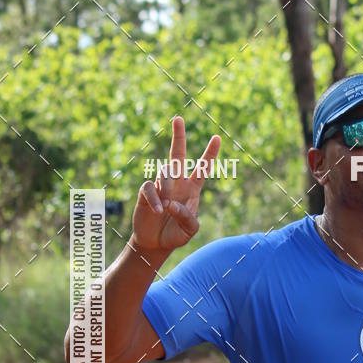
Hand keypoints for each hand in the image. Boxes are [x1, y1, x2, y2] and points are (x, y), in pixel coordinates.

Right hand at [131, 116, 220, 252]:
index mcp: (192, 189)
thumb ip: (186, 217)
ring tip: (166, 209)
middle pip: (177, 155)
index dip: (210, 154)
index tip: (217, 138)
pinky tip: (158, 210)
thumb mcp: (190, 230)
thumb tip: (172, 203)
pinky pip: (149, 187)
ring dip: (166, 190)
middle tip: (178, 119)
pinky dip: (155, 198)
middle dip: (178, 136)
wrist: (156, 244)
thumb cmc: (176, 234)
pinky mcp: (145, 192)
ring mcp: (160, 186)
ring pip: (164, 174)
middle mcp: (176, 183)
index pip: (202, 168)